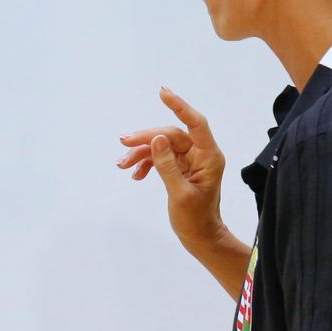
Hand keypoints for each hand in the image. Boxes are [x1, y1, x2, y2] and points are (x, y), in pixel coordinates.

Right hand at [117, 88, 228, 245]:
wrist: (200, 237)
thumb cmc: (196, 220)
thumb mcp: (180, 194)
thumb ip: (168, 165)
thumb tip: (156, 138)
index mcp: (209, 157)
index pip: (196, 123)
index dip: (180, 106)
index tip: (163, 93)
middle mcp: (201, 154)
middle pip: (171, 135)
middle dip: (146, 138)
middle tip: (123, 143)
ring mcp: (190, 160)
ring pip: (162, 146)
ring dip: (141, 153)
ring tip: (121, 164)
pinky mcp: (180, 168)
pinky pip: (160, 158)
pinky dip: (145, 163)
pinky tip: (134, 174)